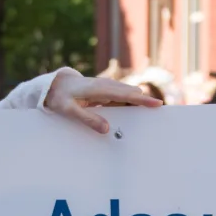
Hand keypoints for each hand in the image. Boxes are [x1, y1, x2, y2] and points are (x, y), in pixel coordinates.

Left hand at [44, 70, 162, 134]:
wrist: (54, 85)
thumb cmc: (60, 98)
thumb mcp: (69, 111)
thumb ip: (88, 119)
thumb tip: (107, 129)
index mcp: (98, 90)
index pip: (125, 95)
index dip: (142, 100)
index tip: (157, 103)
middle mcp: (104, 85)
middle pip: (130, 93)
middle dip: (145, 100)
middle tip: (160, 109)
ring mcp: (106, 87)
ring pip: (127, 93)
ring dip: (138, 101)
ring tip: (153, 109)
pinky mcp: (105, 91)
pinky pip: (121, 95)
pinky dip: (130, 101)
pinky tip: (137, 107)